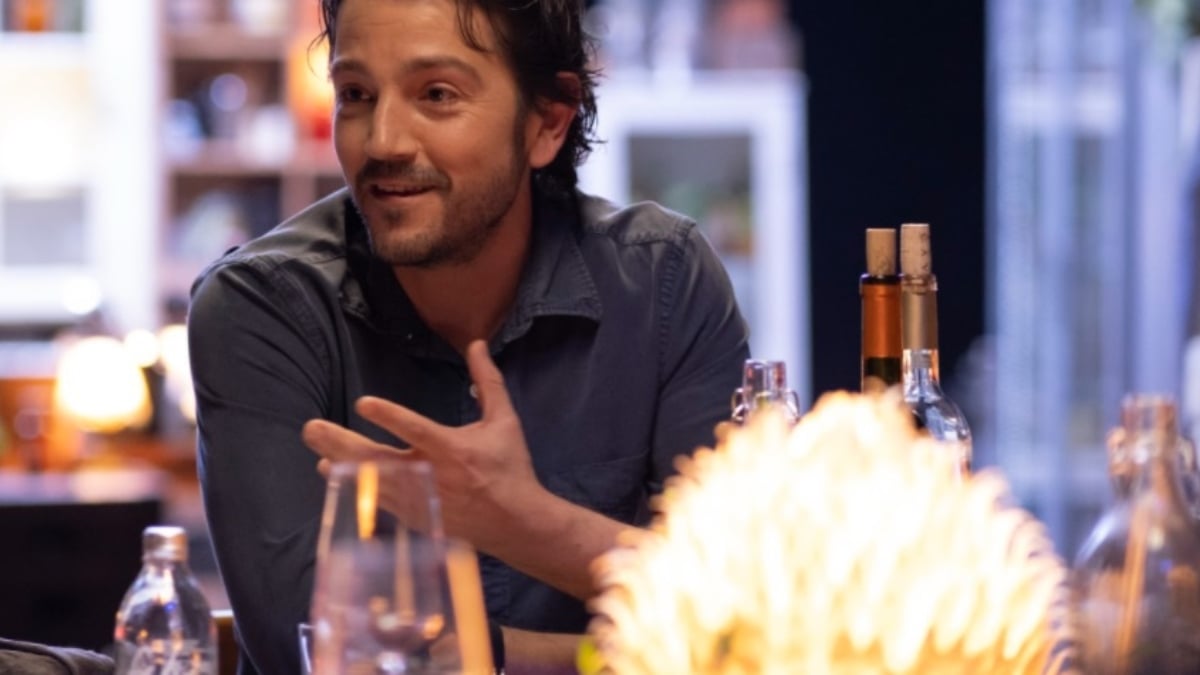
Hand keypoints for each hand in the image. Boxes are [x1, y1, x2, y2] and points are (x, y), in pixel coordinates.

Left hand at [302, 340, 545, 554]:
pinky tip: (339, 478)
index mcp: (452, 448)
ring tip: (319, 456)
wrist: (516, 522)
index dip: (389, 416)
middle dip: (341, 443)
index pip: (416, 429)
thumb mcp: (504, 421)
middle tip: (312, 429)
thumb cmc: (510, 466)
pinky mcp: (416, 517)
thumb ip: (488, 382)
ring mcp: (420, 499)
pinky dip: (358, 490)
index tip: (362, 403)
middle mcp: (431, 475)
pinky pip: (380, 503)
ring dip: (342, 468)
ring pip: (372, 483)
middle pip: (378, 459)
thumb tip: (477, 344)